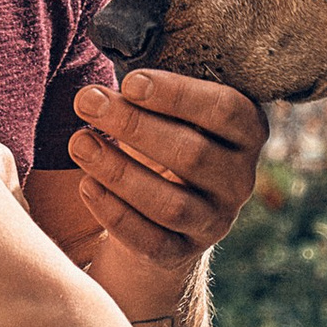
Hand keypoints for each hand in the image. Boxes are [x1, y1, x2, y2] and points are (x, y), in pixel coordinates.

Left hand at [69, 68, 267, 289]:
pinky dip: (114, 213)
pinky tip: (87, 184)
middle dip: (134, 125)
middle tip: (88, 102)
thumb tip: (103, 74)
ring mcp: (215, 221)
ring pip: (170, 204)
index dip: (178, 95)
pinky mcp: (183, 252)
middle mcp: (240, 180)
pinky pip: (150, 240)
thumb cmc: (167, 138)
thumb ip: (154, 90)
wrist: (166, 209)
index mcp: (248, 133)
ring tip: (79, 143)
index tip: (130, 82)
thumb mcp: (175, 110)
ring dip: (119, 171)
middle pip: (193, 155)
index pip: (225, 111)